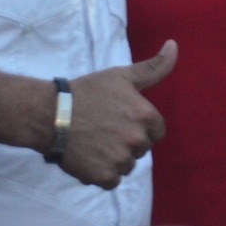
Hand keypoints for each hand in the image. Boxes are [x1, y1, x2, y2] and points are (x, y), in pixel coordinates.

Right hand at [57, 40, 175, 188]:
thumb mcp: (122, 75)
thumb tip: (174, 45)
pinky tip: (89, 157)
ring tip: (95, 142)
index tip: (121, 120)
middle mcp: (137, 140)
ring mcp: (120, 160)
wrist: (50, 114)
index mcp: (146, 116)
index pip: (156, 131)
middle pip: (141, 149)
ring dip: (115, 159)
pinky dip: (102, 173)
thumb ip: (154, 66)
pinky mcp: (103, 176)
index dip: (140, 126)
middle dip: (128, 142)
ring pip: (127, 165)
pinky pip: (112, 181)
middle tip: (104, 129)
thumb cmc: (87, 92)